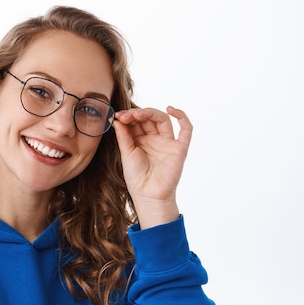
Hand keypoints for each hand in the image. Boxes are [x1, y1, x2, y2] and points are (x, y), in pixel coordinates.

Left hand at [112, 106, 191, 228]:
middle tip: (125, 116)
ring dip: (151, 113)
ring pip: (163, 120)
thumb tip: (117, 118)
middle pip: (149, 119)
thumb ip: (123, 135)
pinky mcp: (179, 148)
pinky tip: (170, 109)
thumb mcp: (126, 153)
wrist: (148, 195)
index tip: (117, 116)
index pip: (136, 122)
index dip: (128, 116)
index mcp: (141, 141)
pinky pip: (186, 130)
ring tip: (138, 114)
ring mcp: (167, 143)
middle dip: (137, 114)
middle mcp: (155, 140)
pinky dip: (182, 117)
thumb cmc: (136, 178)